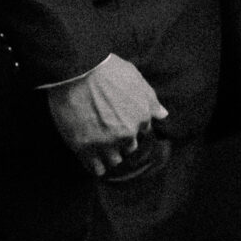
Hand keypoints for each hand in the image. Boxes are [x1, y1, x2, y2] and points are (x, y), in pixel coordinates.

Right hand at [46, 53, 168, 176]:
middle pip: (128, 148)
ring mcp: (106, 143)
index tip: (119, 122)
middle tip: (106, 131)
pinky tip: (90, 157)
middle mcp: (127, 134)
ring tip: (97, 145)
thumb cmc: (107, 70)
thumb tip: (163, 115)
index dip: (130, 127)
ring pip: (114, 161)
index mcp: (141, 118)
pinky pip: (96, 169)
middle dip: (120, 142)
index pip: (142, 133)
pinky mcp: (85, 150)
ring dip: (108, 155)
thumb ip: (150, 100)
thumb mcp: (136, 78)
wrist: (76, 71)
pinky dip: (95, 165)